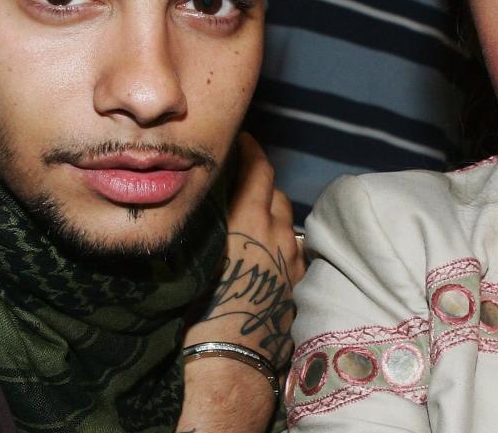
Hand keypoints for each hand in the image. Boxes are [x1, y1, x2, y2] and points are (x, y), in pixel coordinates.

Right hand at [178, 133, 302, 431]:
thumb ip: (210, 224)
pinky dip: (282, 235)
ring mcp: (292, 256)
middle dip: (260, 173)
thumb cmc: (204, 312)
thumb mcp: (198, 257)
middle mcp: (276, 231)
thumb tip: (203, 202)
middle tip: (241, 171)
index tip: (240, 137)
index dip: (249, 147)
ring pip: (286, 215)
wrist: (234, 361)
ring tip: (254, 208)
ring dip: (272, 205)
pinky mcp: (300, 280)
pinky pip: (293, 245)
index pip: (256, 167)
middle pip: (274, 188)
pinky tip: (270, 244)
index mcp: (249, 220)